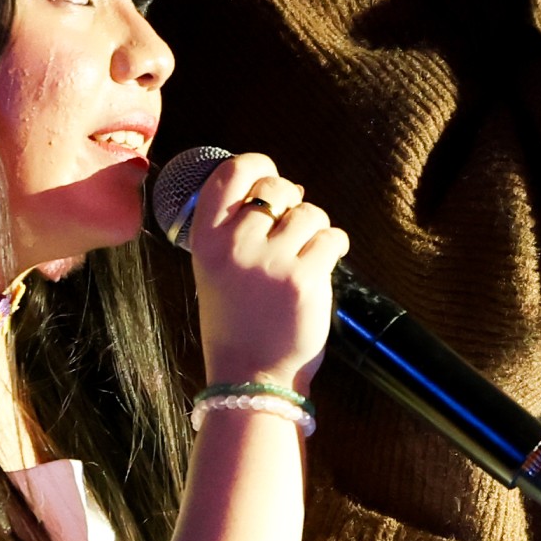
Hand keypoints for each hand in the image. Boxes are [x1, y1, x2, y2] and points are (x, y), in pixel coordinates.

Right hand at [174, 151, 345, 395]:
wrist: (251, 374)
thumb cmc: (239, 319)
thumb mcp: (218, 268)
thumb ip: (239, 227)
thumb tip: (289, 189)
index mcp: (205, 238)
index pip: (231, 172)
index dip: (258, 166)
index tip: (270, 179)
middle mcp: (234, 244)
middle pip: (277, 187)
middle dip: (293, 204)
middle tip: (291, 234)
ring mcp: (270, 261)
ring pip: (311, 213)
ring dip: (316, 231)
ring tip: (304, 258)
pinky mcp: (304, 278)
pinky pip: (333, 237)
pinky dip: (335, 247)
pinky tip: (321, 266)